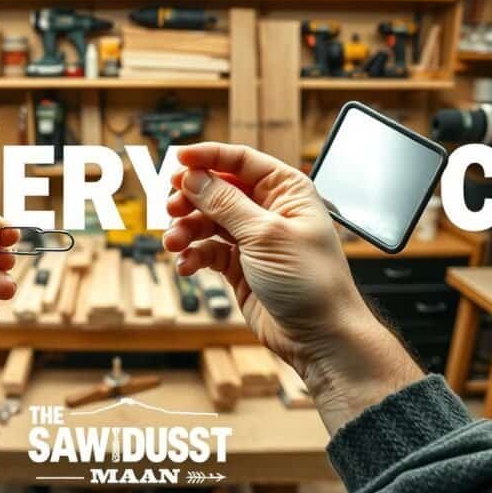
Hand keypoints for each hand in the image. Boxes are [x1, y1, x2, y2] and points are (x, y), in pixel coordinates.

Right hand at [162, 143, 421, 432]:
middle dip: (191, 197)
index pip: (240, 160)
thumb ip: (225, 203)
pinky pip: (207, 250)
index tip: (177, 157)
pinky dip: (193, 255)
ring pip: (207, 220)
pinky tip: (186, 265)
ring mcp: (253, 238)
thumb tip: (194, 176)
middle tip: (171, 207)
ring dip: (186, 230)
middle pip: (217, 189)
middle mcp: (268, 210)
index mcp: (286, 190)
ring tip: (174, 244)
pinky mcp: (240, 266)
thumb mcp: (266, 235)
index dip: (207, 156)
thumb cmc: (311, 282)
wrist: (320, 336)